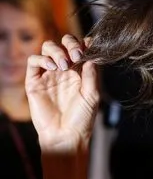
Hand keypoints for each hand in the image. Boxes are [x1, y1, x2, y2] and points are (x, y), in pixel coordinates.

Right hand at [25, 35, 99, 153]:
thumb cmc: (82, 118)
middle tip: (76, 56)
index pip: (80, 48)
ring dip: (56, 50)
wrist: (66, 135)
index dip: (84, 44)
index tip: (89, 47)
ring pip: (48, 48)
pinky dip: (42, 59)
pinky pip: (33, 61)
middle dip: (70, 43)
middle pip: (63, 43)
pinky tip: (52, 68)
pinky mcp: (35, 81)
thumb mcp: (92, 95)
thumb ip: (92, 75)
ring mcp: (49, 74)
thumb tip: (92, 56)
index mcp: (80, 71)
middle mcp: (65, 69)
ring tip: (64, 64)